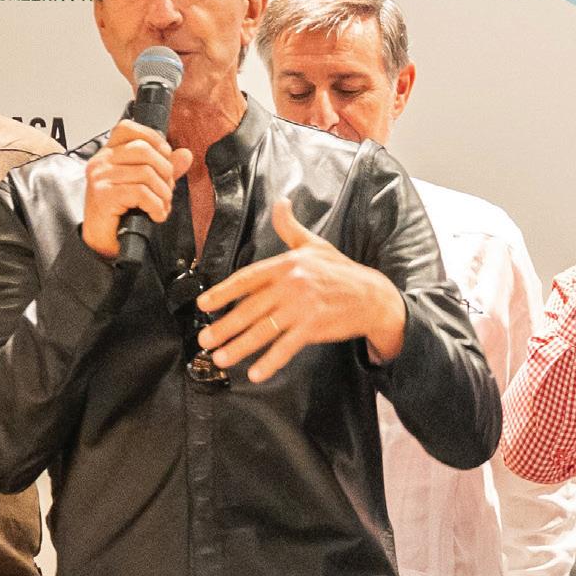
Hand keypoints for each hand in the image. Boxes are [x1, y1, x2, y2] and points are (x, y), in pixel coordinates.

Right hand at [81, 119, 190, 259]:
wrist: (103, 243)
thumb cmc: (121, 214)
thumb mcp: (145, 186)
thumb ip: (164, 169)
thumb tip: (185, 154)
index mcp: (108, 154)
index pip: (128, 128)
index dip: (153, 139)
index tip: (165, 158)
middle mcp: (100, 162)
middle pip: (143, 150)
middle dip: (165, 171)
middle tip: (167, 191)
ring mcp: (100, 178)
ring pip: (146, 173)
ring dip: (163, 193)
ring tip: (162, 206)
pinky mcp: (103, 196)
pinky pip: (141, 193)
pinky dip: (156, 206)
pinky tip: (156, 215)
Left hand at [197, 199, 407, 381]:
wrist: (372, 296)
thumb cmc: (340, 272)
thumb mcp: (314, 245)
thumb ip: (291, 228)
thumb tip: (281, 202)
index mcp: (286, 264)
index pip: (247, 278)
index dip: (223, 292)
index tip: (203, 304)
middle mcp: (291, 284)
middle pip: (250, 309)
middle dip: (224, 327)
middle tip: (204, 340)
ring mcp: (302, 307)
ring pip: (263, 330)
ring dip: (239, 347)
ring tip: (220, 358)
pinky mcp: (314, 327)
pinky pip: (286, 347)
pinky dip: (270, 362)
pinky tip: (255, 373)